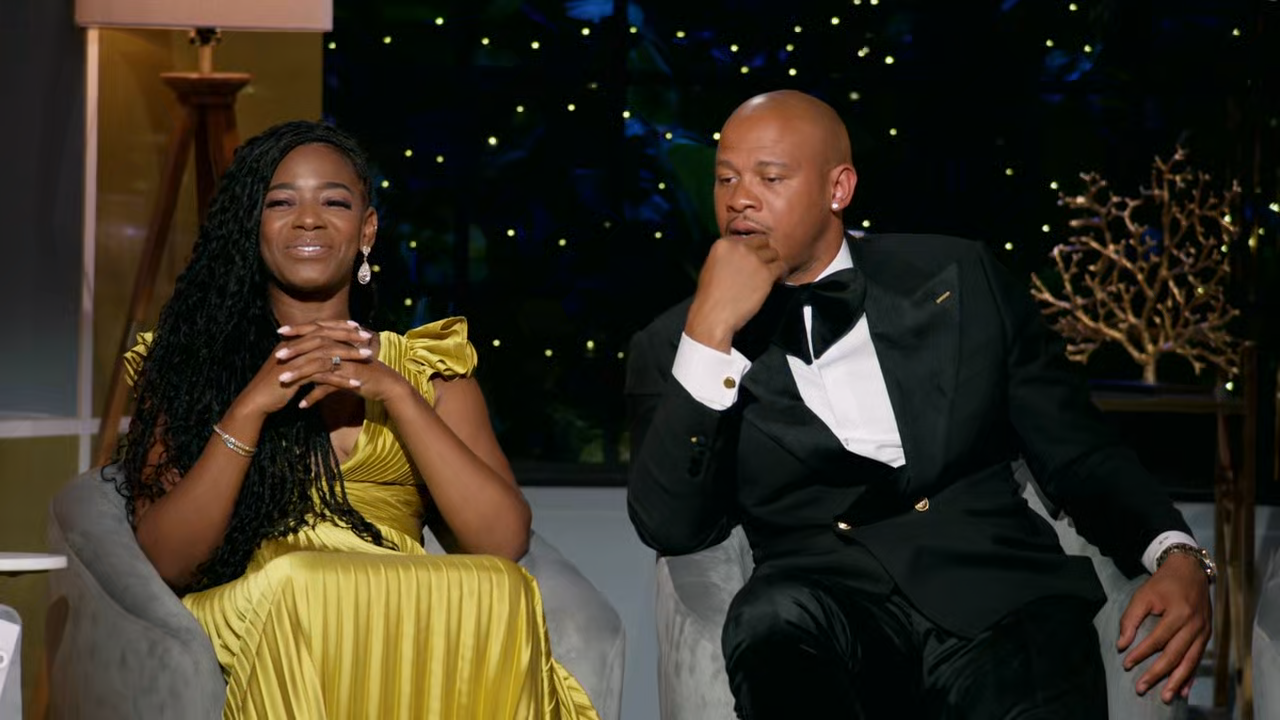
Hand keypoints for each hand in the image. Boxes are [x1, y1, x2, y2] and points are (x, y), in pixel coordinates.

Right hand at [229, 321, 395, 417]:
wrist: (256, 401)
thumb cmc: (274, 385)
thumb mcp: (290, 366)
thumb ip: (303, 356)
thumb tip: (319, 351)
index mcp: (292, 342)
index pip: (319, 328)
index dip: (337, 325)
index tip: (356, 326)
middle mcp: (294, 347)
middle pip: (326, 337)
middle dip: (348, 336)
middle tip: (368, 338)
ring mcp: (295, 361)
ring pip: (327, 354)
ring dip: (350, 356)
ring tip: (368, 358)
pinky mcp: (297, 377)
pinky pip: (323, 376)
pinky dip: (341, 380)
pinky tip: (355, 384)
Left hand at [274, 320, 412, 408]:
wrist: (386, 386)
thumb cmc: (363, 374)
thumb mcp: (343, 363)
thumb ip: (327, 358)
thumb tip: (309, 357)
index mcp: (341, 341)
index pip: (317, 330)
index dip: (299, 330)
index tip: (280, 332)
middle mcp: (344, 349)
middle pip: (315, 345)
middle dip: (295, 350)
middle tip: (277, 356)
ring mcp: (348, 363)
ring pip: (319, 365)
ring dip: (299, 373)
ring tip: (283, 381)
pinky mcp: (352, 379)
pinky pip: (329, 387)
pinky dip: (314, 396)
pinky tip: (302, 405)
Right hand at [685, 235, 786, 351]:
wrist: (714, 315)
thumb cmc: (710, 297)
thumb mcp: (711, 267)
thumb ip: (727, 256)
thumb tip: (741, 255)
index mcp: (724, 244)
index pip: (747, 238)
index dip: (751, 249)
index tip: (752, 259)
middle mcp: (740, 247)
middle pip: (763, 241)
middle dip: (764, 253)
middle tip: (763, 266)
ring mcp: (754, 259)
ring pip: (774, 253)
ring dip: (773, 263)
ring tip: (770, 274)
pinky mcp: (766, 273)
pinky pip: (782, 266)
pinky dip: (781, 273)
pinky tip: (777, 280)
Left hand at [1116, 553, 1211, 702]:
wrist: (1190, 571)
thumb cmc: (1163, 583)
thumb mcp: (1143, 595)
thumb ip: (1131, 619)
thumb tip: (1121, 644)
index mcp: (1179, 613)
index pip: (1158, 640)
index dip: (1141, 653)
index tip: (1126, 664)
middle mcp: (1195, 625)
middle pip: (1175, 654)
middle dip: (1158, 674)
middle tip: (1142, 688)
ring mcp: (1204, 631)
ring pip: (1189, 661)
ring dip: (1177, 681)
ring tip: (1165, 696)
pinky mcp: (1207, 635)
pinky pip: (1198, 659)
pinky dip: (1191, 675)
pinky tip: (1183, 689)